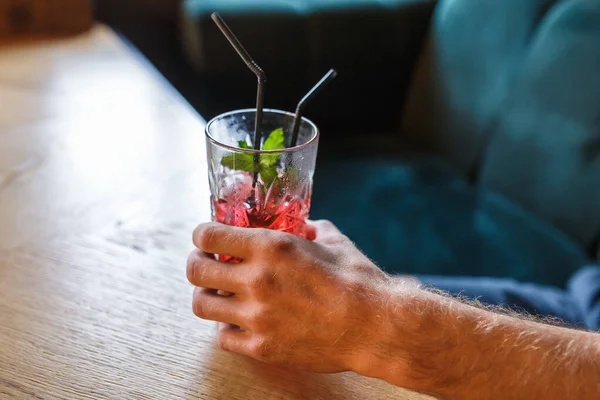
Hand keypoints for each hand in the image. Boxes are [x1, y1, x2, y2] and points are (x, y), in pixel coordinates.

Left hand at [186, 220, 392, 372]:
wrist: (376, 326)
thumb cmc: (359, 281)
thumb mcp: (334, 241)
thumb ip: (311, 228)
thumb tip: (304, 226)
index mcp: (271, 247)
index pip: (208, 235)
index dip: (202, 234)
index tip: (206, 237)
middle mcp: (256, 280)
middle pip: (196, 270)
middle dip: (197, 263)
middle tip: (206, 263)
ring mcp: (256, 317)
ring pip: (202, 304)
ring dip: (207, 295)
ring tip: (219, 293)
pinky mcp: (262, 347)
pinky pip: (223, 338)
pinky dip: (227, 328)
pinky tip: (240, 322)